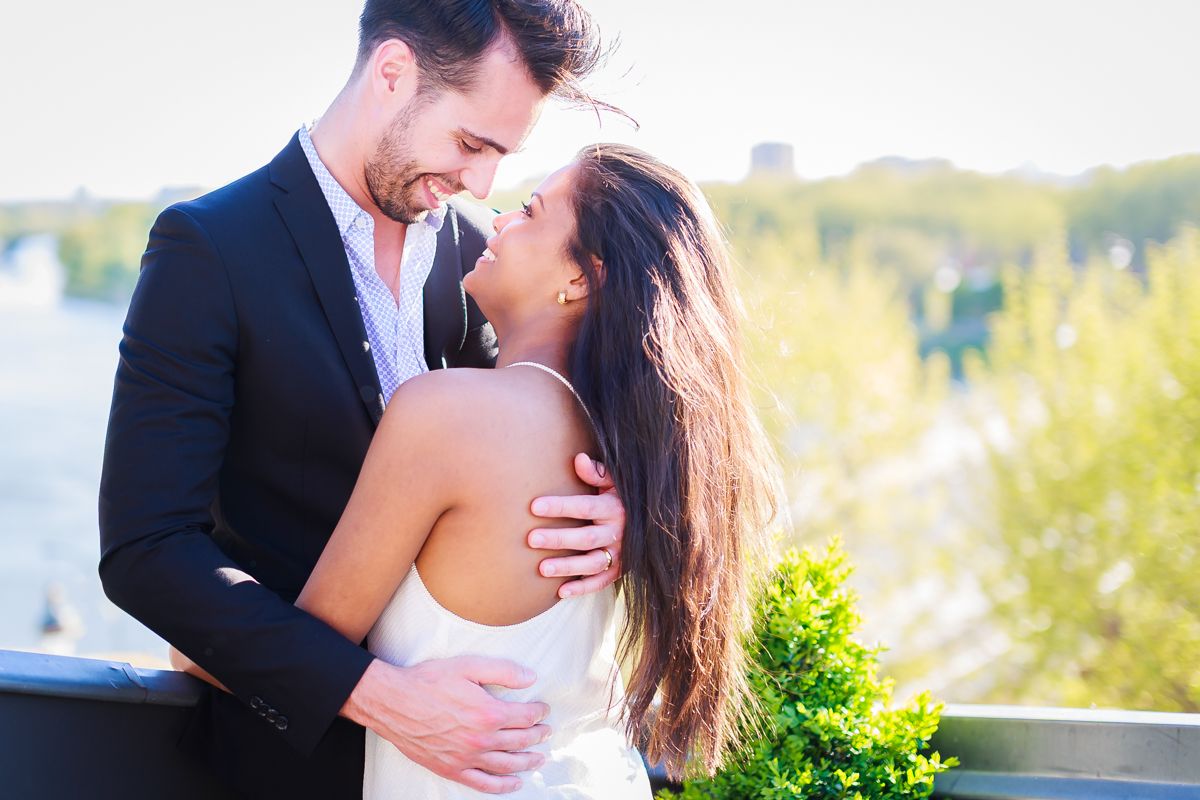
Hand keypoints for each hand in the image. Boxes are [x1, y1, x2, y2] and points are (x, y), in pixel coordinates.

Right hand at [342, 657, 550, 793]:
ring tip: (540, 759)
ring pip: (507, 765)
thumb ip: (502, 671)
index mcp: (488, 712)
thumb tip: (531, 678)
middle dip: (537, 736)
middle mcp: (481, 739)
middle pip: (520, 741)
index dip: (538, 712)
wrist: (394, 703)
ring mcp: (467, 757)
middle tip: (546, 732)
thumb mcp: (468, 666)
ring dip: (527, 762)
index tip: (543, 710)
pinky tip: (515, 783)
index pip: (525, 716)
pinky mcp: (452, 769)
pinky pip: (483, 783)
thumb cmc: (428, 681)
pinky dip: (503, 786)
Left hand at [529, 453, 624, 598]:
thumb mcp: (615, 482)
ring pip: (592, 563)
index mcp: (614, 508)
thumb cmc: (621, 496)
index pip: (584, 506)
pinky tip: (560, 592)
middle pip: (585, 538)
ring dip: (567, 567)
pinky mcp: (619, 570)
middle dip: (558, 538)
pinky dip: (583, 588)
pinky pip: (601, 582)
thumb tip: (578, 459)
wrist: (652, 521)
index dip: (560, 506)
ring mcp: (619, 554)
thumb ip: (597, 473)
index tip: (534, 506)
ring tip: (542, 568)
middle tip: (531, 539)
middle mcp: (618, 532)